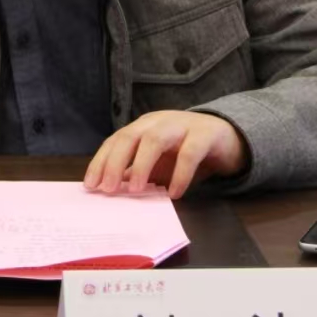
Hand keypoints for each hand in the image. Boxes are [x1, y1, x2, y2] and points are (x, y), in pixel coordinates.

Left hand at [83, 111, 246, 198]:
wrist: (225, 138)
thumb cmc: (185, 151)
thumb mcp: (158, 164)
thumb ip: (136, 174)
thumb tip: (111, 192)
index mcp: (143, 127)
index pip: (115, 141)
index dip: (101, 161)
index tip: (91, 185)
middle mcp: (158, 123)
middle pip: (129, 137)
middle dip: (115, 162)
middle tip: (107, 189)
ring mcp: (181, 125)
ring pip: (155, 140)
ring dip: (142, 164)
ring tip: (136, 189)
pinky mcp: (205, 135)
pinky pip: (190, 153)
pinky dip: (180, 174)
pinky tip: (174, 193)